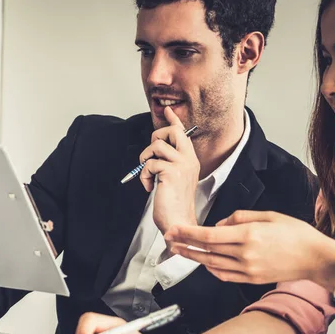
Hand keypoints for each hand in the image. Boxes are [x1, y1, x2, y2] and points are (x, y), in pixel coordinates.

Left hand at [140, 106, 199, 233]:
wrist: (178, 223)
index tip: (167, 110)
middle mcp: (189, 160)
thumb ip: (167, 163)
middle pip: (172, 131)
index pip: (183, 134)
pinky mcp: (171, 172)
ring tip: (148, 175)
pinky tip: (149, 187)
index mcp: (190, 160)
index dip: (173, 120)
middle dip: (155, 137)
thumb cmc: (172, 204)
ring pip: (157, 145)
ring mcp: (182, 165)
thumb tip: (154, 150)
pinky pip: (149, 163)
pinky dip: (144, 175)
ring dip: (145, 159)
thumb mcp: (172, 179)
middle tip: (150, 155)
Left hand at [165, 210, 334, 284]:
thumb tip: (217, 225)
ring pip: (211, 264)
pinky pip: (224, 275)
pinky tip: (202, 262)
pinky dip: (210, 269)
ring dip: (193, 257)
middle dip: (184, 244)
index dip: (187, 233)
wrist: (316, 259)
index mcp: (248, 235)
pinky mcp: (251, 279)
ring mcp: (247, 270)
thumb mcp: (268, 215)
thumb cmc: (295, 234)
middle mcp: (244, 254)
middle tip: (168, 240)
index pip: (208, 236)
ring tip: (179, 250)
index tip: (173, 230)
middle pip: (205, 251)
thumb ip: (238, 217)